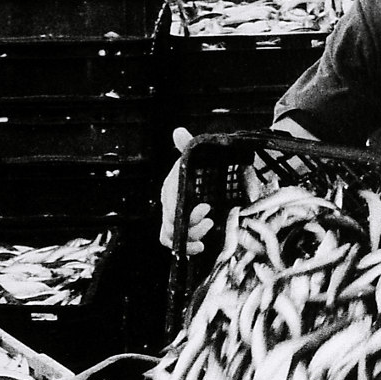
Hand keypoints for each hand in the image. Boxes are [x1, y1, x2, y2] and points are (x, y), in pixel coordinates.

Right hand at [158, 127, 214, 253]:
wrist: (208, 180)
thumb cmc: (198, 169)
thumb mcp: (194, 156)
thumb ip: (187, 146)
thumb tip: (178, 131)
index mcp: (171, 188)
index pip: (170, 204)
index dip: (184, 211)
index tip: (206, 206)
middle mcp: (170, 205)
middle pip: (171, 224)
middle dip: (191, 226)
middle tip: (210, 219)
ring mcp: (177, 219)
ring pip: (173, 236)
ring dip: (191, 237)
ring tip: (208, 229)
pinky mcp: (184, 230)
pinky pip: (177, 244)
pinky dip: (188, 248)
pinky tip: (202, 247)